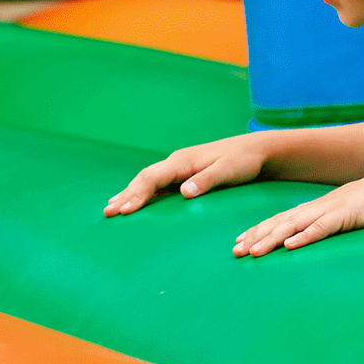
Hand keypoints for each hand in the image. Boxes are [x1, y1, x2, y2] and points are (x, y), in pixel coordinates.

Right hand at [104, 135, 269, 216]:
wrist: (256, 150)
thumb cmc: (244, 161)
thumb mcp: (229, 171)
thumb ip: (207, 180)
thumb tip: (184, 192)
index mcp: (184, 160)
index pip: (153, 178)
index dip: (137, 194)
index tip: (124, 210)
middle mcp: (177, 161)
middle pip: (144, 178)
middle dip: (125, 195)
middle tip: (108, 213)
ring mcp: (179, 167)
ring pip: (147, 179)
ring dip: (129, 193)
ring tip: (111, 208)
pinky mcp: (184, 173)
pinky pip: (157, 183)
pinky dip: (142, 192)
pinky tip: (134, 202)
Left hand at [232, 174, 363, 256]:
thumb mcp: (349, 213)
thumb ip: (333, 223)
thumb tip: (322, 234)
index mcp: (317, 207)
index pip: (281, 219)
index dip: (259, 230)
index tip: (240, 242)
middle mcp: (318, 207)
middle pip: (280, 222)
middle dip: (256, 236)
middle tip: (235, 251)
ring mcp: (331, 210)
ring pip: (294, 226)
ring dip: (271, 239)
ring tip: (253, 252)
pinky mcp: (346, 216)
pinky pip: (322, 228)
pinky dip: (305, 237)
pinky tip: (290, 246)